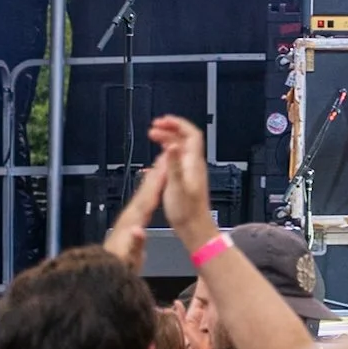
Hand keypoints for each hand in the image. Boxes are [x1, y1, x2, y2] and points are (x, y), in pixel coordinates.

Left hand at [104, 156, 170, 273]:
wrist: (100, 276)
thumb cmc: (117, 268)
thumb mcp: (128, 259)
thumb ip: (134, 244)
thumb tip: (139, 231)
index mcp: (132, 223)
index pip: (147, 198)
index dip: (157, 182)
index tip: (166, 165)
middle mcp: (128, 218)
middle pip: (144, 192)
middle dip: (156, 174)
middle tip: (165, 156)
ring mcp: (127, 220)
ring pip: (142, 195)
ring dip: (152, 180)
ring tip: (161, 166)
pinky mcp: (128, 224)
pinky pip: (142, 203)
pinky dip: (148, 192)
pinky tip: (152, 190)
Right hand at [149, 116, 214, 245]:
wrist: (194, 228)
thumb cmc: (187, 211)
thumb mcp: (176, 186)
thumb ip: (173, 165)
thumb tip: (172, 145)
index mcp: (193, 163)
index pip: (192, 134)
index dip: (178, 124)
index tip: (163, 120)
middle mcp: (194, 165)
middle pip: (185, 139)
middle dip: (170, 129)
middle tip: (154, 127)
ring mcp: (190, 172)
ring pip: (180, 149)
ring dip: (167, 140)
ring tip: (153, 137)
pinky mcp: (185, 180)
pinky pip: (176, 161)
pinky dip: (165, 155)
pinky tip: (155, 161)